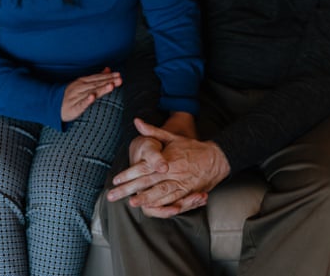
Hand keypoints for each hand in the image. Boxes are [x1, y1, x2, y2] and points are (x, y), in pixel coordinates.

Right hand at [61, 67, 121, 121]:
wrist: (54, 106)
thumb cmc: (72, 95)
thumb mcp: (84, 84)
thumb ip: (97, 77)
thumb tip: (108, 69)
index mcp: (83, 82)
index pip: (98, 78)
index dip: (109, 76)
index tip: (119, 75)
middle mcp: (80, 88)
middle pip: (97, 84)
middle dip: (109, 81)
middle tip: (119, 79)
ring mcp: (76, 97)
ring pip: (91, 92)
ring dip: (101, 89)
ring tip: (111, 86)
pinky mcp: (73, 107)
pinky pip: (81, 104)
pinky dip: (87, 100)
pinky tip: (92, 97)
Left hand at [107, 118, 230, 216]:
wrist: (217, 158)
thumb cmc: (191, 147)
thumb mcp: (172, 136)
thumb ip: (153, 131)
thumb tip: (136, 121)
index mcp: (166, 158)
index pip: (143, 167)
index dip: (128, 174)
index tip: (115, 179)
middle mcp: (172, 171)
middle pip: (146, 182)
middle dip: (128, 189)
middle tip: (112, 196)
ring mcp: (181, 183)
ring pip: (160, 193)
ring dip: (145, 199)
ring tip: (131, 203)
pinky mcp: (188, 192)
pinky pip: (173, 201)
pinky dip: (162, 205)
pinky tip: (151, 208)